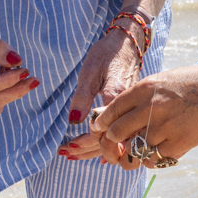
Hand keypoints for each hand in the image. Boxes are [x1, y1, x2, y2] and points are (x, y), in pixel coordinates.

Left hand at [57, 28, 146, 157]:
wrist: (128, 42)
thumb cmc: (107, 54)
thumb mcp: (90, 72)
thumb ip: (82, 97)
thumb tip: (73, 121)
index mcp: (117, 99)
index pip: (103, 131)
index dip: (85, 142)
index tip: (67, 146)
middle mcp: (129, 109)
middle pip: (110, 140)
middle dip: (87, 150)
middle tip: (65, 153)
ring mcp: (132, 111)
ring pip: (117, 139)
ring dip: (95, 149)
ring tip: (73, 154)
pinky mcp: (132, 111)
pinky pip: (122, 133)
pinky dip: (107, 143)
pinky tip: (97, 152)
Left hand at [82, 63, 197, 168]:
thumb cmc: (194, 84)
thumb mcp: (162, 82)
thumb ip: (139, 97)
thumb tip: (114, 114)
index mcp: (145, 89)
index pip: (111, 111)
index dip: (101, 124)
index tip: (99, 130)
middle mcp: (151, 108)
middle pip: (115, 133)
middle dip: (109, 143)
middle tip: (113, 146)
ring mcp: (164, 128)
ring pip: (131, 152)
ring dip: (128, 156)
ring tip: (130, 155)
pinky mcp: (178, 145)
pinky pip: (152, 161)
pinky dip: (149, 161)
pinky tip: (153, 155)